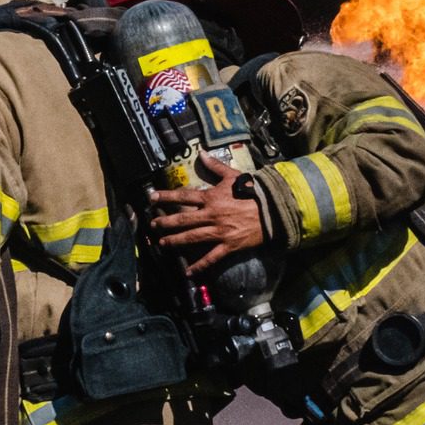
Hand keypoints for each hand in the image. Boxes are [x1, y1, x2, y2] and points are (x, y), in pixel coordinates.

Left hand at [148, 153, 266, 274]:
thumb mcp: (233, 175)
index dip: (166, 196)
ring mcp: (219, 232)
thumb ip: (215, 165)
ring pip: (192, 237)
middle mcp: (211, 215)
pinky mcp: (228, 245)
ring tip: (162, 243)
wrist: (272, 210)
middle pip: (183, 219)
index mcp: (211, 197)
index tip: (152, 198)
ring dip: (176, 241)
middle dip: (166, 223)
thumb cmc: (252, 192)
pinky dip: (199, 266)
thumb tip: (201, 153)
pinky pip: (211, 257)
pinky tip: (188, 272)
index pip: (183, 196)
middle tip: (153, 225)